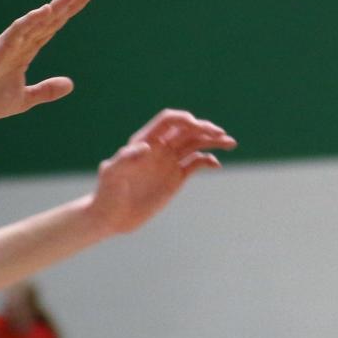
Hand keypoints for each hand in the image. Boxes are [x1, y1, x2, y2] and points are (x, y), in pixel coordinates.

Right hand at [0, 0, 91, 121]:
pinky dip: (31, 20)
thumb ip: (45, 90)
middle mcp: (20, 43)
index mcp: (25, 52)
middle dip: (67, 6)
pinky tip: (45, 11)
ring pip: (36, 22)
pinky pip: (17, 30)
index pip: (51, 29)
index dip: (67, 15)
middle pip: (49, 21)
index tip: (83, 0)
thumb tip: (71, 84)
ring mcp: (10, 44)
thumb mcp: (23, 99)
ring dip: (54, 8)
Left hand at [87, 109, 235, 234]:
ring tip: (230, 142)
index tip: (196, 126)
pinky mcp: (177, 178)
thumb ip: (125, 159)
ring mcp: (170, 162)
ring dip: (213, 141)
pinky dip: (209, 161)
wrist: (110, 217)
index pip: (169, 120)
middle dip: (205, 128)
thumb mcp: (111, 174)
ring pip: (196, 144)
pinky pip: (197, 163)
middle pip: (188, 129)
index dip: (184, 119)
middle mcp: (161, 148)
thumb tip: (146, 147)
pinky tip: (216, 165)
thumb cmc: (106, 193)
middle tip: (220, 134)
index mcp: (146, 140)